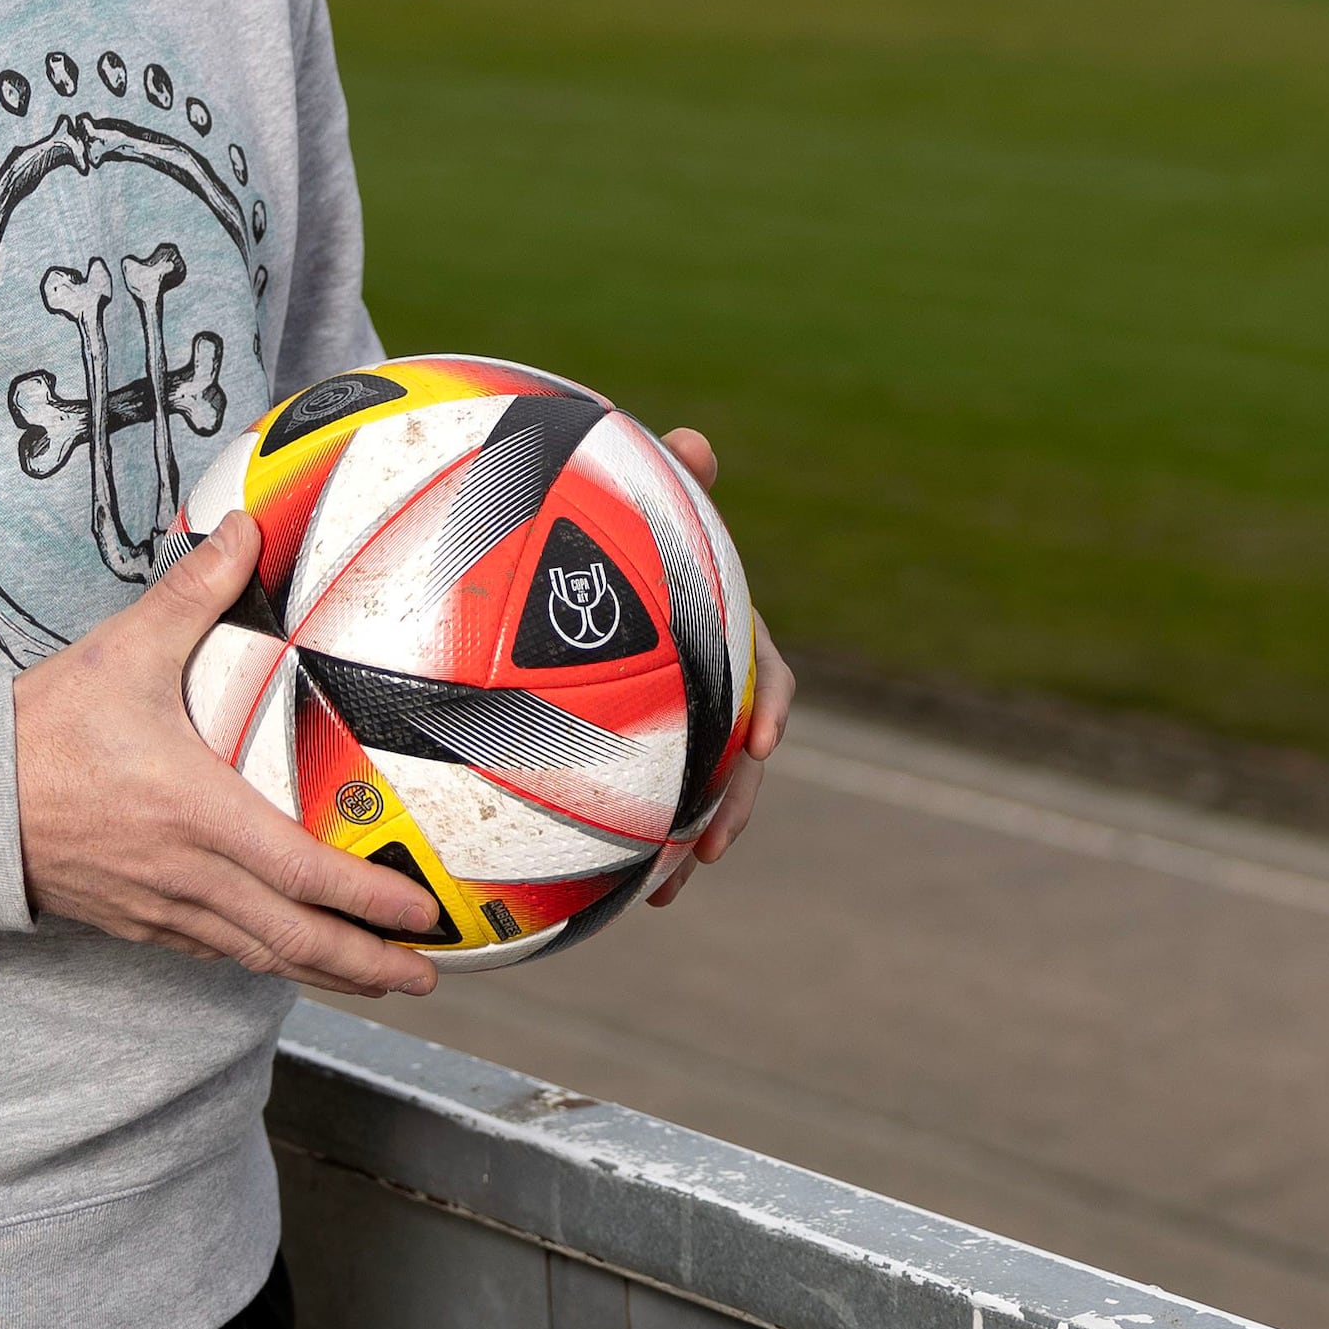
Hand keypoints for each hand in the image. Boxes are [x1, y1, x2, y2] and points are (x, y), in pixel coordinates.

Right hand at [14, 514, 441, 998]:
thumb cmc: (40, 733)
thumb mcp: (122, 651)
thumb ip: (193, 593)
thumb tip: (247, 528)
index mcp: (197, 813)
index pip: (302, 872)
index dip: (369, 901)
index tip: (423, 913)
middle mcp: (187, 874)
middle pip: (292, 940)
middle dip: (367, 965)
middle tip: (426, 979)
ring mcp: (160, 907)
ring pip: (257, 956)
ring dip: (324, 972)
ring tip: (379, 981)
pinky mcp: (134, 921)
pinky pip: (213, 952)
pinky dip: (262, 960)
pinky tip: (287, 958)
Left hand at [645, 426, 795, 908]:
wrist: (558, 573)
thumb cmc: (610, 534)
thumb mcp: (640, 505)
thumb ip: (667, 481)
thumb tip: (694, 440)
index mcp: (719, 641)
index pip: (765, 673)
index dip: (771, 705)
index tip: (767, 737)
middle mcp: (703, 692)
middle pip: (737, 757)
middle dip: (733, 804)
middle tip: (712, 844)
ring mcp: (667, 730)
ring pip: (692, 796)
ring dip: (686, 843)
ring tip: (664, 889)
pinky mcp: (624, 757)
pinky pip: (635, 808)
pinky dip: (627, 847)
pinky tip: (599, 887)